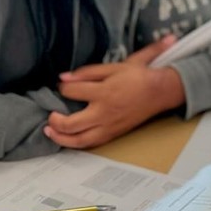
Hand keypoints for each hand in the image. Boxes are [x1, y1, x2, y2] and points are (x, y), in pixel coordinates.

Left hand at [45, 37, 184, 148]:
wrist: (160, 91)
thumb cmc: (139, 77)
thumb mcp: (113, 66)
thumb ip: (87, 72)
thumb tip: (64, 77)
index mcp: (104, 92)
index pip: (72, 91)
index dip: (63, 87)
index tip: (63, 86)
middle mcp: (104, 112)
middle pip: (71, 123)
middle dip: (55, 121)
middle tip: (50, 115)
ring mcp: (109, 125)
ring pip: (80, 140)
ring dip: (61, 138)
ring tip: (51, 131)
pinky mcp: (114, 133)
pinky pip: (92, 143)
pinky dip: (77, 143)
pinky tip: (70, 138)